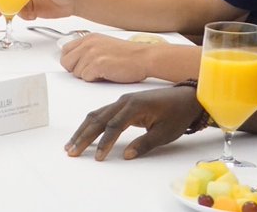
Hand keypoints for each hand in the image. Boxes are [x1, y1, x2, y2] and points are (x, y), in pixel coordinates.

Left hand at [60, 34, 152, 82]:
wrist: (144, 58)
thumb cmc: (128, 55)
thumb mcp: (104, 45)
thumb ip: (89, 50)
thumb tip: (76, 61)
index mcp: (89, 38)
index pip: (65, 50)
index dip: (71, 61)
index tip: (78, 66)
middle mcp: (88, 44)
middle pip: (66, 62)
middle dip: (76, 70)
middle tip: (91, 72)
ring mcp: (92, 53)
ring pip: (76, 73)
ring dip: (88, 76)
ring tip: (103, 71)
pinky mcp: (97, 64)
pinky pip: (85, 78)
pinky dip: (95, 80)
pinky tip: (106, 74)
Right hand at [64, 86, 201, 160]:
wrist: (186, 98)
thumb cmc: (177, 115)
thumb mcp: (164, 133)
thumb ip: (144, 144)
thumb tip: (126, 156)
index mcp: (134, 106)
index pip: (113, 126)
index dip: (104, 143)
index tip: (98, 157)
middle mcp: (123, 101)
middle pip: (98, 119)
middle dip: (84, 136)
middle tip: (72, 151)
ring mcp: (121, 101)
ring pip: (96, 115)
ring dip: (83, 130)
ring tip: (71, 144)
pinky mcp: (122, 104)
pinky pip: (102, 113)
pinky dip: (91, 124)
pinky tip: (83, 132)